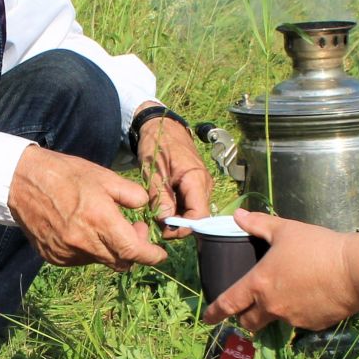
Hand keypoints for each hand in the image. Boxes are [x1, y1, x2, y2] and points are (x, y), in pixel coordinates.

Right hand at [9, 146, 166, 269]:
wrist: (22, 181)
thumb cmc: (65, 174)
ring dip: (110, 249)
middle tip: (133, 228)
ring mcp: (66, 253)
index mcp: (100, 221)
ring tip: (104, 224)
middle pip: (120, 261)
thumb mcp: (104, 176)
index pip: (134, 251)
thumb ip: (131, 194)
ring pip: (101, 261)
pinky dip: (89, 250)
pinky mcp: (53, 257)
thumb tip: (145, 207)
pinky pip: (80, 260)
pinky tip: (83, 229)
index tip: (160, 254)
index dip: (151, 256)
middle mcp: (84, 243)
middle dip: (133, 250)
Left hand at [135, 116, 212, 232]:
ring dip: (177, 217)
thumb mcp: (153, 171)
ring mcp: (202, 184)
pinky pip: (190, 203)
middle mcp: (204, 183)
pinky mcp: (196, 184)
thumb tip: (166, 222)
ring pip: (194, 210)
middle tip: (157, 226)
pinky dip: (178, 209)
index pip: (200, 214)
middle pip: (198, 215)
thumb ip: (160, 197)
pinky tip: (163, 206)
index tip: (164, 232)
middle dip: (179, 225)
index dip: (184, 228)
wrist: (162, 126)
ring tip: (158, 215)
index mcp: (196, 178)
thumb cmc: (157, 145)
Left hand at [201, 211, 358, 330]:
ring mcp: (292, 319)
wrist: (354, 271)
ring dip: (276, 312)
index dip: (214, 312)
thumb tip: (238, 215)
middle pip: (249, 322)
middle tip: (250, 308)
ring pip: (276, 321)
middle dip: (245, 318)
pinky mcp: (313, 325)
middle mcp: (272, 307)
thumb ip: (259, 224)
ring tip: (292, 292)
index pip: (228, 304)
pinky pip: (300, 321)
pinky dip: (301, 312)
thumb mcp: (285, 230)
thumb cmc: (317, 246)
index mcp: (259, 284)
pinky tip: (314, 295)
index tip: (206, 318)